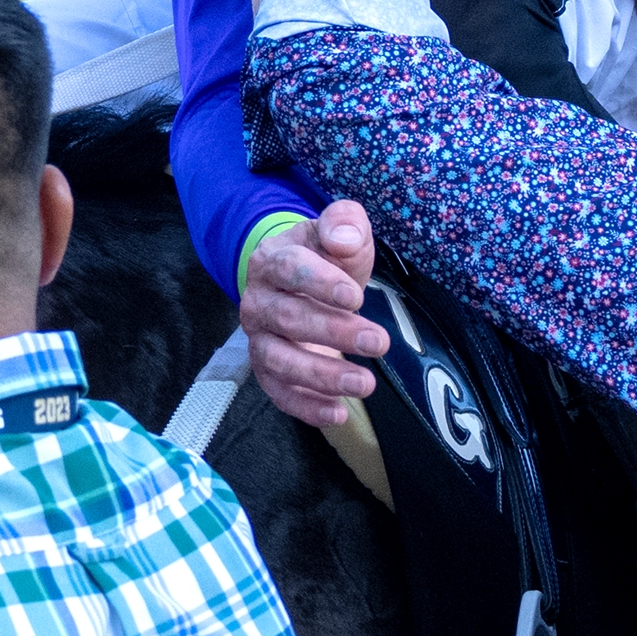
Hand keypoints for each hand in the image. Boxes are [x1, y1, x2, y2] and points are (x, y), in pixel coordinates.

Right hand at [240, 201, 386, 428]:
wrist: (301, 281)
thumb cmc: (325, 256)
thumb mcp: (339, 231)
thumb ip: (344, 223)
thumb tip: (343, 239)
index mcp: (272, 259)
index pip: (290, 269)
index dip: (321, 284)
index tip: (357, 297)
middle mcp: (257, 301)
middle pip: (289, 318)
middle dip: (334, 332)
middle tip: (378, 342)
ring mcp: (259, 338)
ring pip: (279, 360)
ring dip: (322, 375)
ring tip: (365, 384)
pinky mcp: (266, 369)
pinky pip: (278, 392)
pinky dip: (306, 407)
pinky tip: (339, 413)